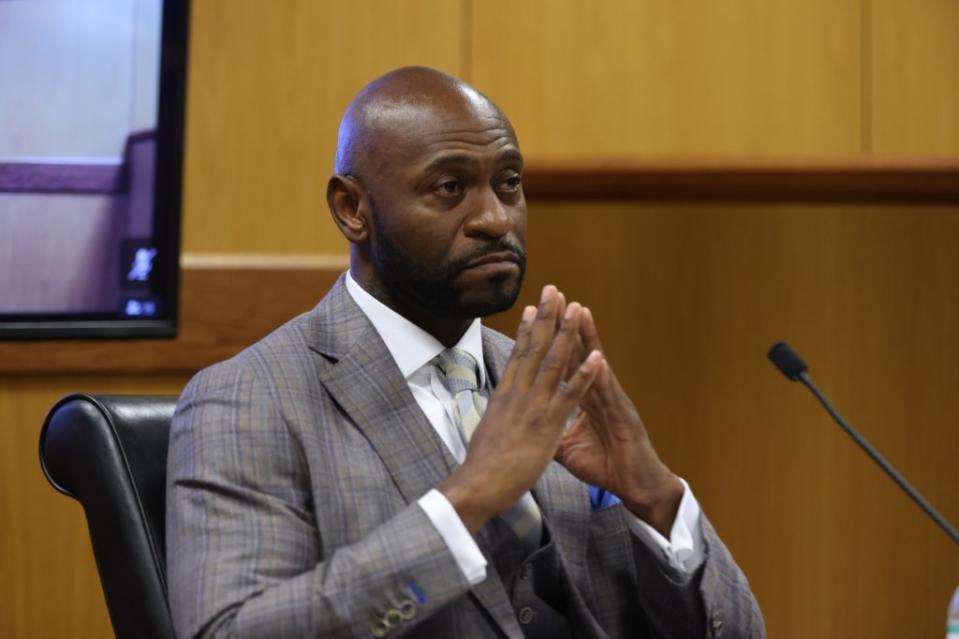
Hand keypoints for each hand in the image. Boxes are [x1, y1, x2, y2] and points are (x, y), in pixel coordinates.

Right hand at [439, 285, 603, 532]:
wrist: (479, 483)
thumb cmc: (482, 465)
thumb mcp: (488, 431)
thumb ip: (498, 416)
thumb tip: (496, 410)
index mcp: (505, 395)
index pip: (518, 354)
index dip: (528, 329)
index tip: (535, 307)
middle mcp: (518, 393)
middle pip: (534, 347)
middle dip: (547, 317)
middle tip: (555, 290)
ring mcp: (533, 406)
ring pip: (553, 362)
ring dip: (567, 334)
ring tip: (577, 310)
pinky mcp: (547, 424)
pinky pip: (570, 395)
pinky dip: (584, 374)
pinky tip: (596, 357)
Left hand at [554, 308, 683, 536]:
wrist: (636, 486)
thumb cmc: (607, 465)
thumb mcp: (566, 449)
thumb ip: (549, 433)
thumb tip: (527, 428)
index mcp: (582, 398)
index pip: (563, 362)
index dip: (549, 339)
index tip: (535, 315)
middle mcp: (597, 393)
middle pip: (578, 353)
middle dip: (566, 325)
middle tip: (556, 297)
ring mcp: (613, 402)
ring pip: (597, 365)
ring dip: (589, 340)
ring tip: (580, 313)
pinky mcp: (625, 418)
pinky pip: (612, 395)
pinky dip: (603, 377)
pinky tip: (598, 359)